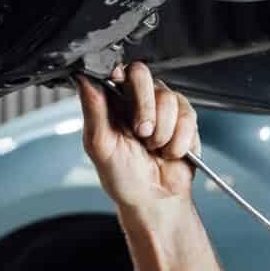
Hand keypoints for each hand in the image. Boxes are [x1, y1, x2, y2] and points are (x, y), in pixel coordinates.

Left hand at [74, 63, 198, 212]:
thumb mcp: (100, 146)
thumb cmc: (123, 176)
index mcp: (114, 101)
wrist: (154, 200)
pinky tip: (170, 152)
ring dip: (162, 132)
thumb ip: (93, 110)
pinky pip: (187, 117)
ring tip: (153, 149)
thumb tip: (82, 78)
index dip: (120, 75)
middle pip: (142, 74)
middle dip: (144, 107)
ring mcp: (163, 107)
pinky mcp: (185, 119)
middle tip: (141, 134)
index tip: (119, 85)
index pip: (117, 70)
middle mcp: (138, 99)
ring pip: (168, 97)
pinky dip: (178, 141)